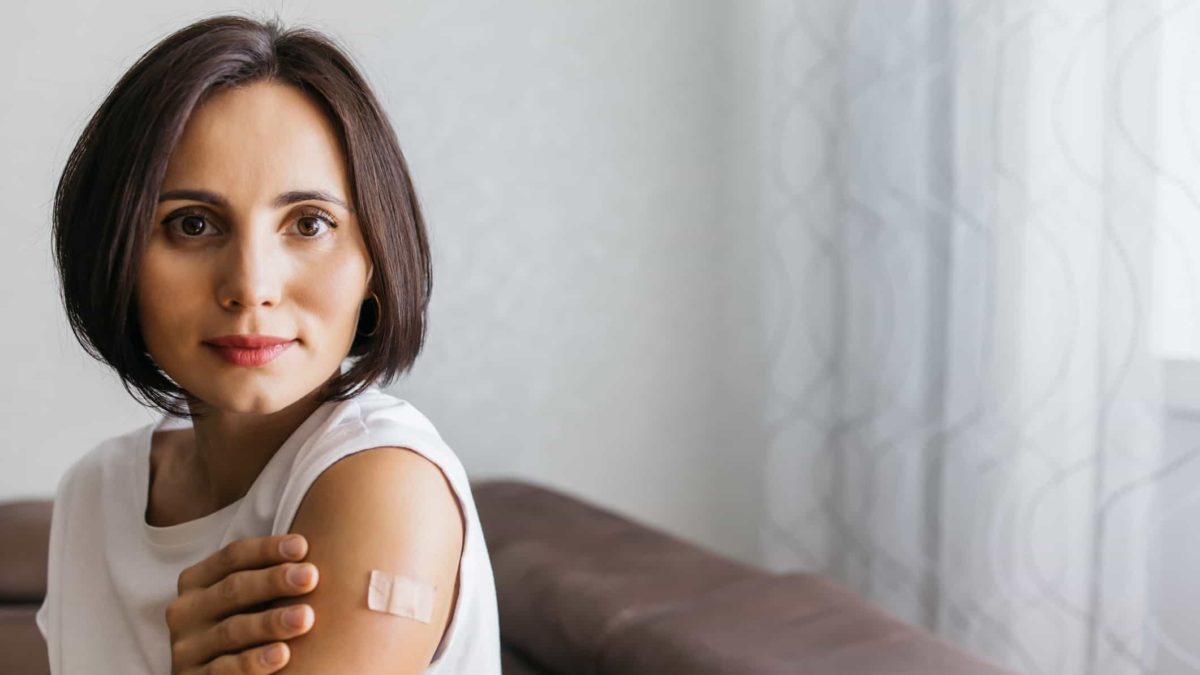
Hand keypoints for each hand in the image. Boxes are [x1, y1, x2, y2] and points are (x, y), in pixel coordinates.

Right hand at [166, 534, 319, 673]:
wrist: (219, 674)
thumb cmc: (247, 628)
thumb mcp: (244, 600)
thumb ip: (264, 577)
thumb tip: (309, 548)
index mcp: (196, 582)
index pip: (232, 557)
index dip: (267, 549)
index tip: (303, 546)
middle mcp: (185, 611)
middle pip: (233, 589)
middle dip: (274, 581)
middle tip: (311, 576)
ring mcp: (186, 648)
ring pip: (231, 630)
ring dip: (271, 622)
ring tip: (306, 617)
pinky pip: (224, 670)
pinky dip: (254, 662)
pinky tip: (284, 655)